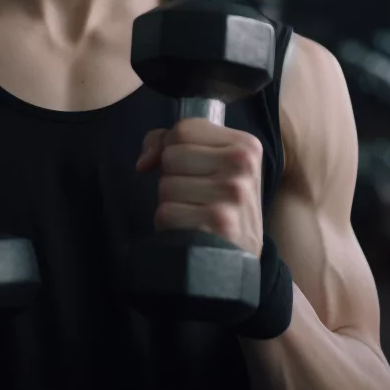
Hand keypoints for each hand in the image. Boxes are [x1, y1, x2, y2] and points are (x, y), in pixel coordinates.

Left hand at [135, 118, 264, 258]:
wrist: (239, 260)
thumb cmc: (220, 205)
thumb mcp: (214, 166)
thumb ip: (173, 143)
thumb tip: (144, 162)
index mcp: (246, 145)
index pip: (184, 129)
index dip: (171, 148)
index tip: (186, 168)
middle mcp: (242, 165)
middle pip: (171, 155)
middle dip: (173, 178)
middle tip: (196, 197)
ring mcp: (232, 194)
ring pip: (165, 184)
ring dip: (171, 202)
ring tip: (195, 214)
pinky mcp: (217, 222)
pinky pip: (165, 212)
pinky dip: (169, 224)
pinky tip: (190, 230)